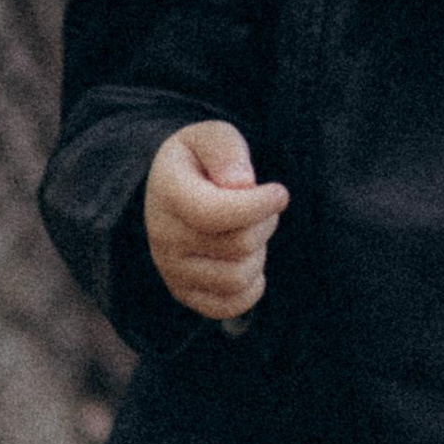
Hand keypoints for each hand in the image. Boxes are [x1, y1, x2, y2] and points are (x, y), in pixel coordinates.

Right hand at [144, 120, 289, 320]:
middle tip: (264, 207)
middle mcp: (163, 236)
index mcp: (168, 192)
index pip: (214, 213)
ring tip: (252, 231)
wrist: (171, 192)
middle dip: (264, 223)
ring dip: (259, 254)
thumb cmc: (201, 162)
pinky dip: (251, 286)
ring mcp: (172, 269)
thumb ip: (226, 150)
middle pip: (238, 245)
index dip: (258, 206)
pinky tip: (249, 260)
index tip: (280, 193)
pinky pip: (230, 306)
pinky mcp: (184, 293)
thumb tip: (242, 184)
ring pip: (237, 277)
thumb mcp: (212, 137)